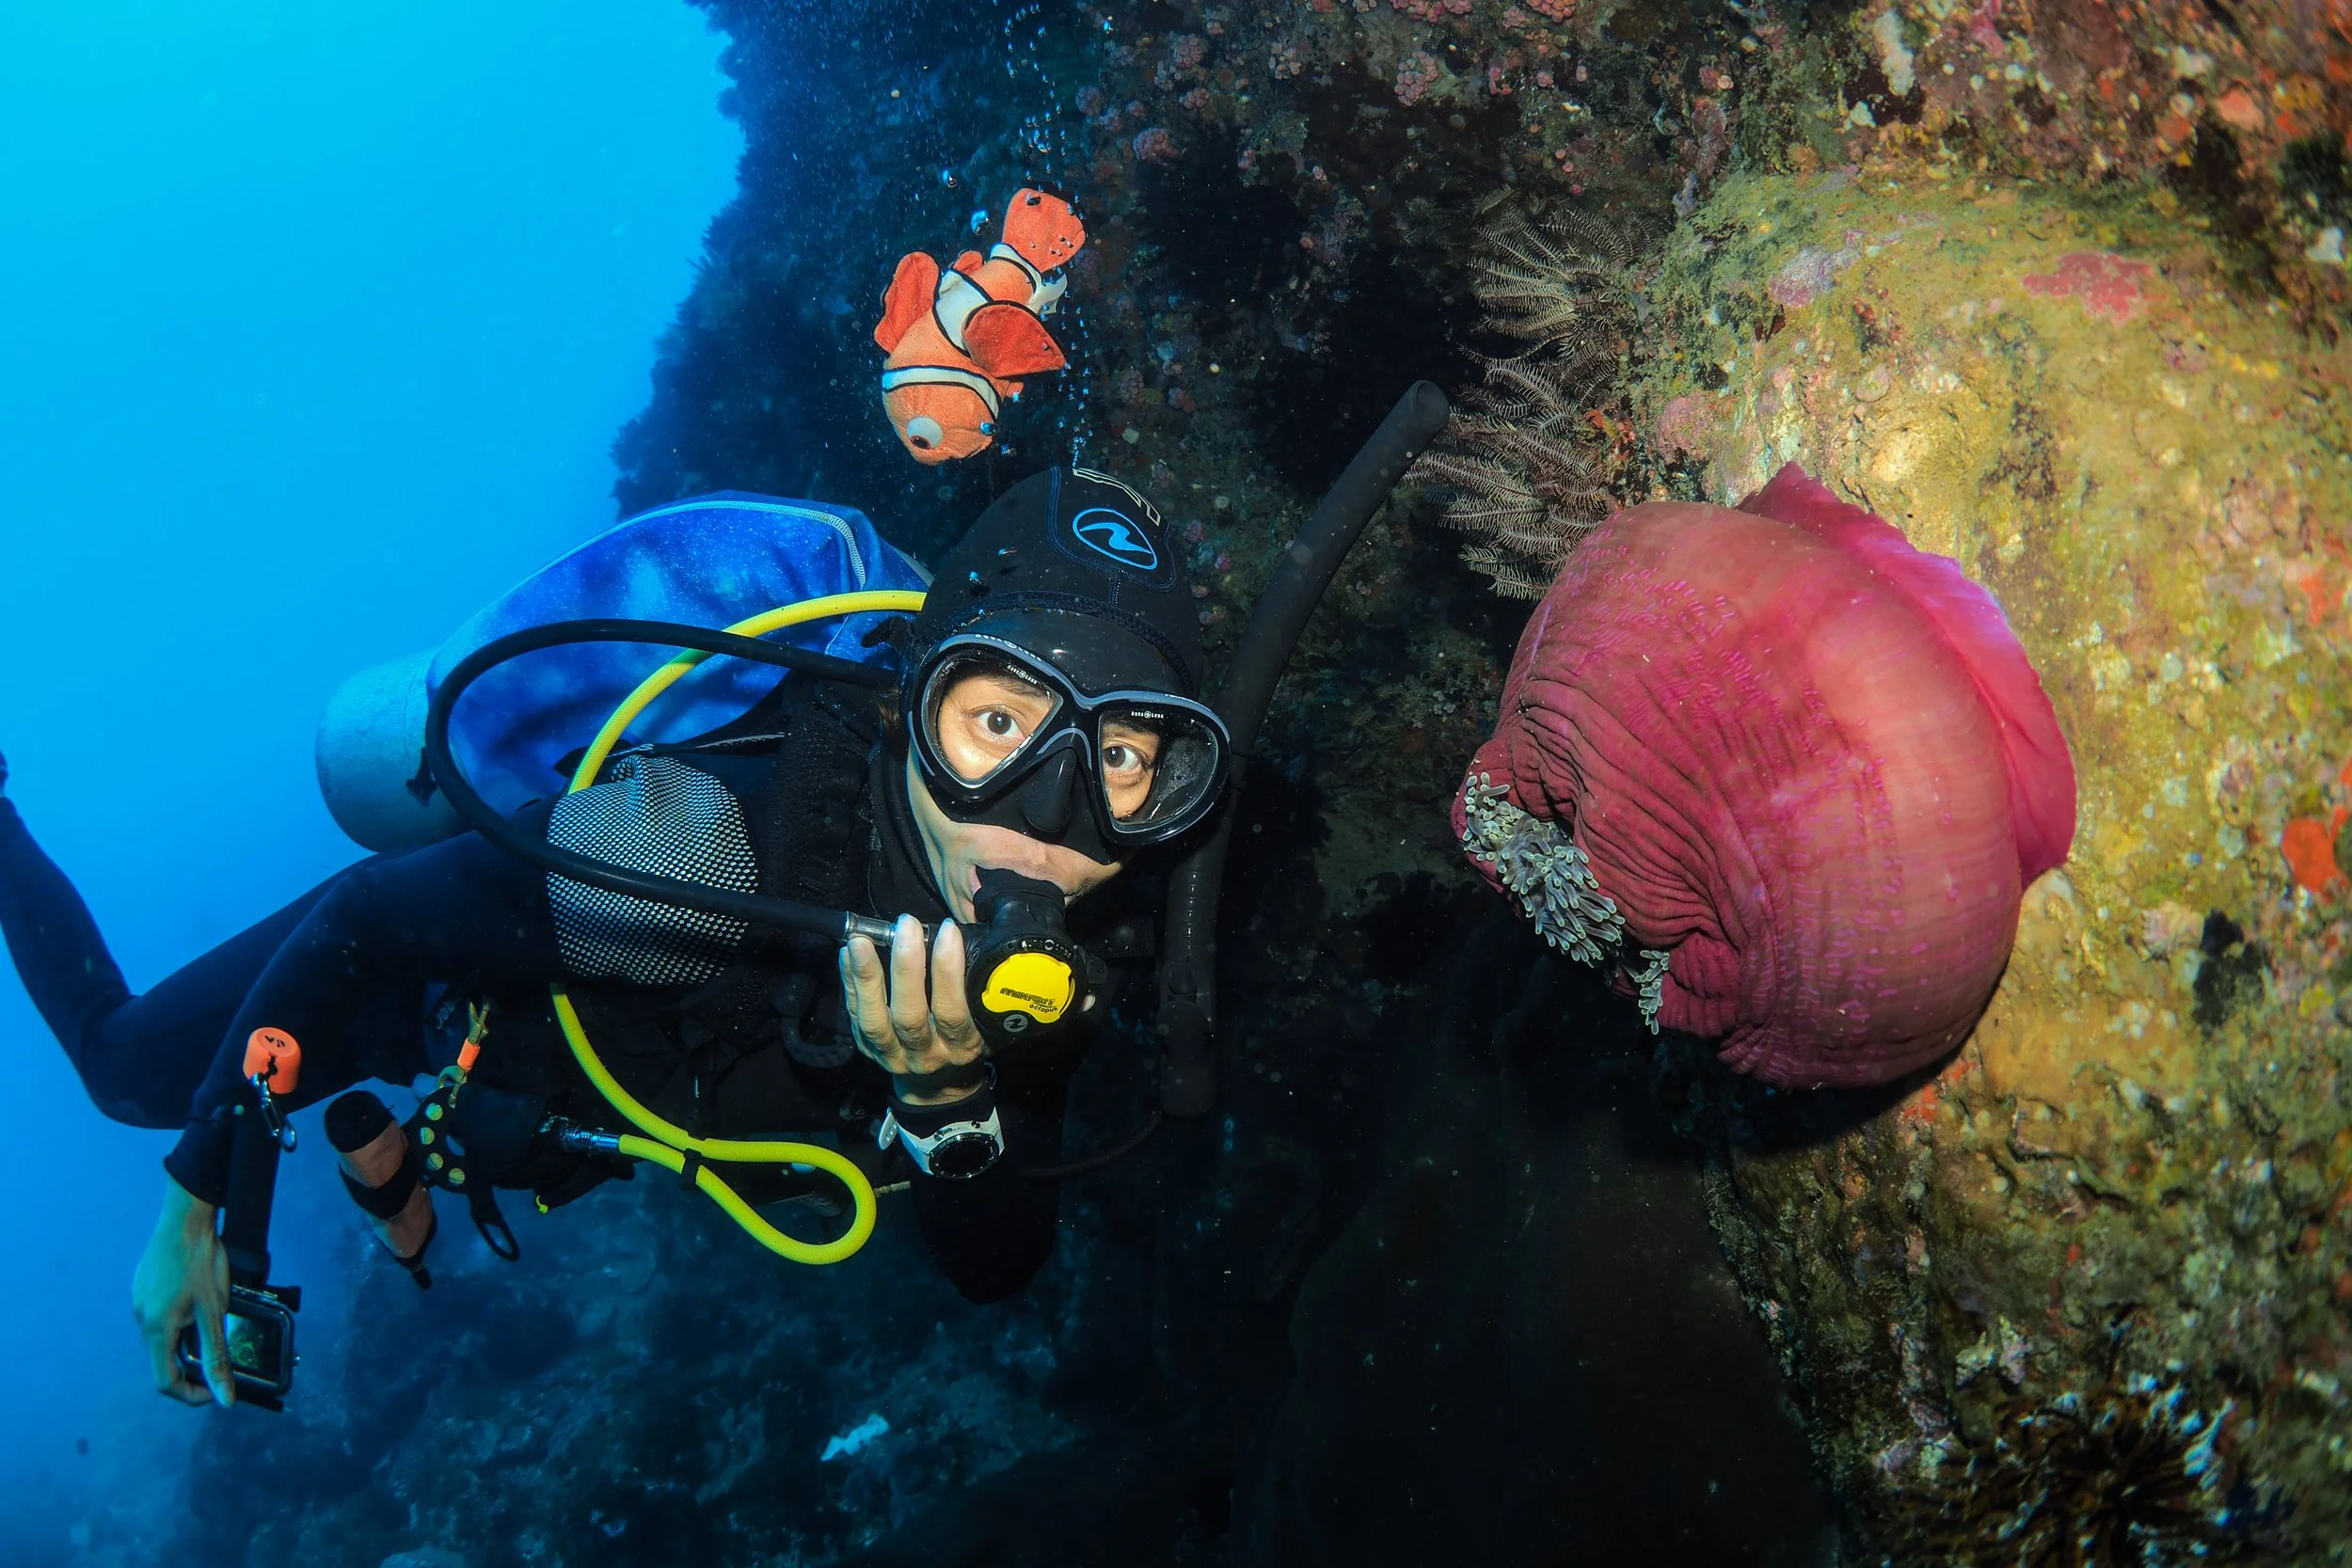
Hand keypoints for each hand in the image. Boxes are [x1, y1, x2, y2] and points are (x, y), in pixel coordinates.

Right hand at [132, 1177, 233, 1407]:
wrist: (185, 1218)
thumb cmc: (201, 1261)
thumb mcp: (214, 1311)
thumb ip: (217, 1356)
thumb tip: (224, 1396)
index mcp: (157, 1329)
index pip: (165, 1381)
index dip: (189, 1394)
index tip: (213, 1391)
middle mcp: (141, 1320)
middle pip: (162, 1360)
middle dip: (190, 1368)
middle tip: (218, 1362)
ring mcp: (139, 1303)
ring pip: (162, 1338)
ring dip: (184, 1345)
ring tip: (211, 1331)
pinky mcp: (143, 1289)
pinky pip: (159, 1318)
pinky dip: (178, 1325)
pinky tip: (196, 1308)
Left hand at [840, 915, 987, 1105]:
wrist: (940, 1084)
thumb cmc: (967, 1040)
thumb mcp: (989, 1021)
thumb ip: (982, 987)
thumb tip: (966, 936)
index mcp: (962, 1047)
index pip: (954, 1012)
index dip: (948, 972)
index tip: (948, 931)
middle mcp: (927, 1055)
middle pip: (910, 1016)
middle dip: (906, 967)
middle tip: (905, 926)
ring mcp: (894, 1056)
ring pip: (875, 1021)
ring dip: (866, 977)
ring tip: (860, 940)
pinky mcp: (870, 1051)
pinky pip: (856, 1018)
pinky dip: (850, 984)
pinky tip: (847, 955)